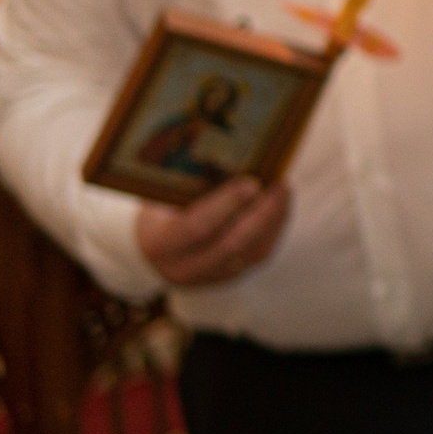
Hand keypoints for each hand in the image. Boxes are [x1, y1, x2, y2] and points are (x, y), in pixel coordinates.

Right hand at [134, 177, 291, 286]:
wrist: (149, 255)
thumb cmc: (158, 214)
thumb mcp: (160, 200)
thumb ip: (186, 185)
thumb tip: (231, 156)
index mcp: (161, 244)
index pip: (197, 227)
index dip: (227, 204)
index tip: (252, 182)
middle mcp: (185, 267)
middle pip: (232, 243)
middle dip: (261, 213)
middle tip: (278, 185)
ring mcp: (209, 277)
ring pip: (252, 252)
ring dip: (274, 219)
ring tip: (283, 190)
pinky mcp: (230, 277)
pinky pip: (259, 255)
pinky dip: (274, 229)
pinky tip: (280, 207)